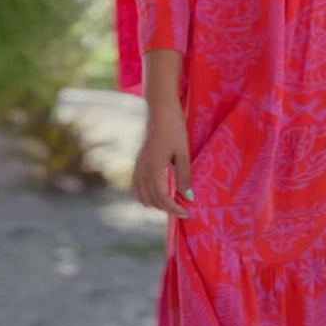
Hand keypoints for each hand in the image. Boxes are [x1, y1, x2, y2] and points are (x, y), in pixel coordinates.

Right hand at [131, 100, 192, 218]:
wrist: (160, 112)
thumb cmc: (175, 130)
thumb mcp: (183, 154)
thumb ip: (184, 176)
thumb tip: (188, 198)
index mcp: (154, 169)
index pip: (162, 198)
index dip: (174, 208)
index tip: (187, 212)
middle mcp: (143, 170)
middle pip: (151, 200)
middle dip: (166, 208)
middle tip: (182, 209)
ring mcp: (138, 167)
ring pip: (141, 196)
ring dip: (156, 203)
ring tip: (172, 202)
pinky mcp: (138, 164)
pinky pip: (137, 187)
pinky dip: (147, 195)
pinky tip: (159, 193)